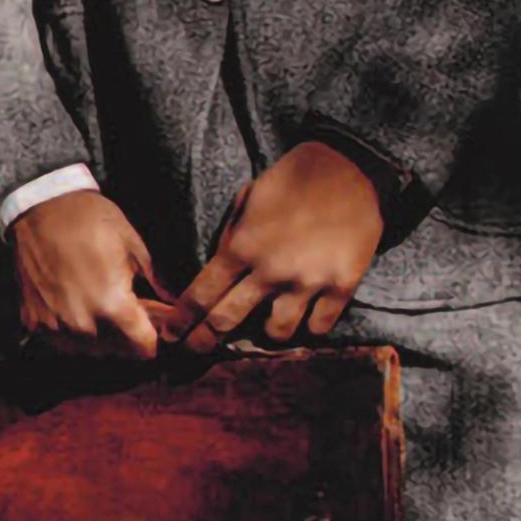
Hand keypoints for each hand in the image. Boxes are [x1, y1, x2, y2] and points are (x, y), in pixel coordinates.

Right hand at [12, 186, 179, 359]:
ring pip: (90, 352)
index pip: (145, 348)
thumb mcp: (134, 246)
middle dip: (131, 338)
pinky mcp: (34, 322)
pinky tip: (80, 310)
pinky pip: (63, 344)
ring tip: (106, 310)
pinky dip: (75, 334)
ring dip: (104, 339)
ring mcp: (54, 326)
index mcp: (112, 306)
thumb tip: (177, 304)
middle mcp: (82, 325)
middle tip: (133, 312)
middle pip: (119, 353)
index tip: (156, 322)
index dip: (156, 336)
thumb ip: (159, 282)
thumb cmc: (91, 220)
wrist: (40, 206)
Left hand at [181, 142, 385, 352]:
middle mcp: (270, 271)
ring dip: (264, 335)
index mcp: (241, 246)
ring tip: (262, 330)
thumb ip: (231, 237)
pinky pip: (319, 327)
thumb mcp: (248, 199)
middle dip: (203, 343)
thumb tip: (217, 270)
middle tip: (193, 352)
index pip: (200, 295)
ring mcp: (307, 282)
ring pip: (276, 333)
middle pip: (226, 322)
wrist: (351, 168)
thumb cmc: (293, 179)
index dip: (180, 322)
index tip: (169, 336)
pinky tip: (304, 321)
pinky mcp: (342, 286)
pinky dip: (309, 328)